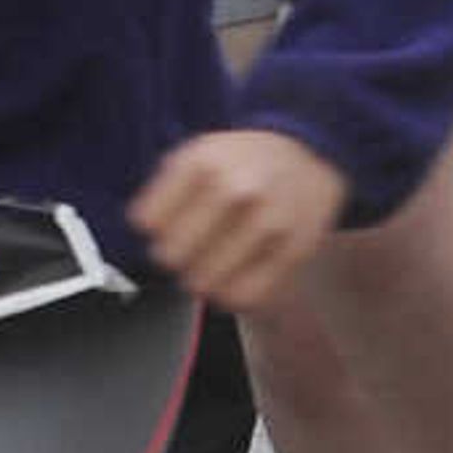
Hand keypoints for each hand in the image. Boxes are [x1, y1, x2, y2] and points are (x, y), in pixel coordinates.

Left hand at [131, 126, 347, 313]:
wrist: (309, 155)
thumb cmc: (244, 162)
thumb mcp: (196, 154)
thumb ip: (162, 191)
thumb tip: (143, 234)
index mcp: (202, 162)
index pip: (147, 222)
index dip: (154, 231)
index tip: (166, 229)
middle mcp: (236, 190)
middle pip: (171, 257)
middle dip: (175, 258)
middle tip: (190, 250)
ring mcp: (268, 222)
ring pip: (204, 283)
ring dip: (202, 279)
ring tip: (213, 263)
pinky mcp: (294, 251)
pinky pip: (245, 297)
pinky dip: (233, 296)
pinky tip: (235, 278)